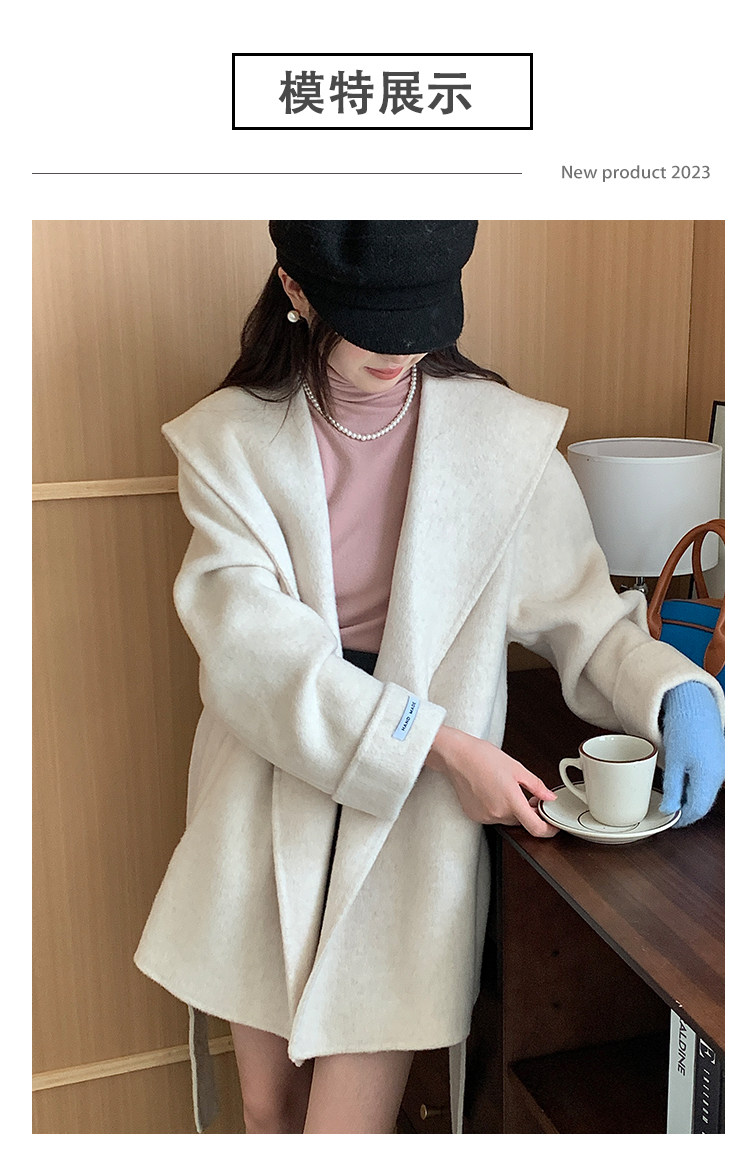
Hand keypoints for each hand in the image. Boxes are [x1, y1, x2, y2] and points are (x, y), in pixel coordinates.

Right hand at [425, 725, 558, 836]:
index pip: (536, 828)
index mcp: (511, 802)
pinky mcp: (474, 815)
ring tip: (507, 788)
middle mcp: (498, 813)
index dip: (549, 830)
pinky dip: (498, 808)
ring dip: (513, 810)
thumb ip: (536, 786)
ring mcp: (485, 816)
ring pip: (508, 819)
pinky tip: (493, 792)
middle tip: (530, 796)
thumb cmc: (483, 757)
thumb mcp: (517, 768)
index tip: (553, 825)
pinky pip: (493, 817)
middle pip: (522, 822)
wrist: (457, 756)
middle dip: (529, 812)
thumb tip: (549, 797)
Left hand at [660, 681, 724, 826]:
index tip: (671, 822)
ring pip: (706, 791)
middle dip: (687, 809)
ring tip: (674, 797)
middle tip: (670, 812)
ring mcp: (722, 767)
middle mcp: (720, 774)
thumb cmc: (682, 728)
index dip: (683, 819)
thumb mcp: (673, 761)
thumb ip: (672, 789)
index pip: (697, 809)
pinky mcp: (720, 760)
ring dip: (691, 797)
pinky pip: (709, 780)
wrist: (694, 705)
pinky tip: (683, 782)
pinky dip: (696, 785)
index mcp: (708, 776)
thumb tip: (670, 810)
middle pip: (704, 802)